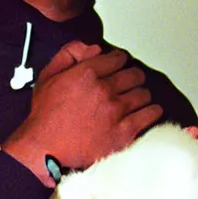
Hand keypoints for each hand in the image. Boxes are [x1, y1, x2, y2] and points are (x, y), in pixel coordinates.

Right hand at [2, 41, 162, 185]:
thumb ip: (69, 54)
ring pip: (143, 93)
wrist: (45, 151)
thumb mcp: (47, 77)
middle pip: (134, 74)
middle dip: (132, 76)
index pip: (117, 58)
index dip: (120, 60)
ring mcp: (116, 112)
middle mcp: (104, 90)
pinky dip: (152, 111)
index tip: (120, 65)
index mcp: (86, 74)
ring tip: (136, 98)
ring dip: (141, 94)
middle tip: (129, 81)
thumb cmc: (45, 117)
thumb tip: (92, 48)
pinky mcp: (124, 132)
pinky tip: (148, 111)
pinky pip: (150, 114)